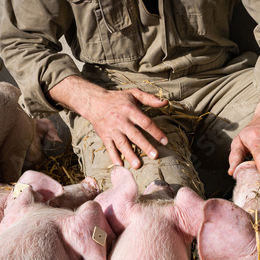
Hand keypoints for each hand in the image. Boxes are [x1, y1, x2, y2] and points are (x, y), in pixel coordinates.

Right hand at [49, 76, 167, 168]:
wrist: (93, 101)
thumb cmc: (117, 98)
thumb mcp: (134, 94)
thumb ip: (150, 99)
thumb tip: (166, 102)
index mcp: (130, 110)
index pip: (145, 123)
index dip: (156, 132)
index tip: (165, 141)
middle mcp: (121, 120)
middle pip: (135, 135)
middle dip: (145, 146)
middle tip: (155, 156)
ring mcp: (112, 129)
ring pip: (122, 143)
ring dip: (130, 155)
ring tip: (138, 165)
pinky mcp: (104, 136)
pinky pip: (109, 147)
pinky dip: (114, 156)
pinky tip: (120, 165)